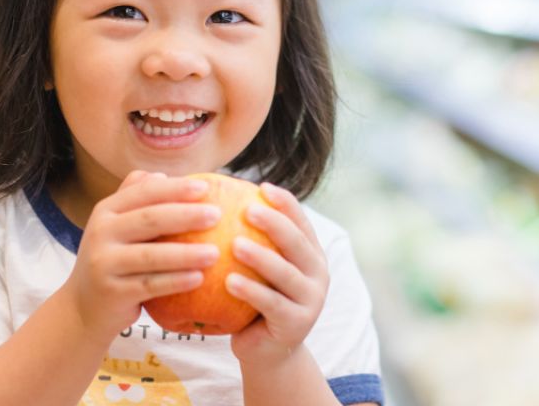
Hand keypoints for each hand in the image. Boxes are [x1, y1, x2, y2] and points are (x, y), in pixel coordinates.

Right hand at [61, 171, 221, 340]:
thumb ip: (135, 199)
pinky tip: (199, 278)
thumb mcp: (116, 226)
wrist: (82, 307)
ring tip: (215, 253)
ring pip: (151, 255)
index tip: (206, 189)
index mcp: (106, 210)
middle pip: (149, 219)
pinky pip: (150, 285)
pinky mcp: (112, 292)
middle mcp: (101, 233)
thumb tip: (162, 176)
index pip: (143, 192)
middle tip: (218, 215)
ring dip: (186, 253)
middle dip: (186, 215)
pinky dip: (176, 281)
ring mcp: (104, 263)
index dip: (175, 189)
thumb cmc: (113, 260)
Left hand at [226, 183, 328, 366]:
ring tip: (235, 244)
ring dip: (261, 257)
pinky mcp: (296, 323)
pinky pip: (271, 303)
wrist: (267, 350)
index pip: (302, 221)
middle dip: (274, 223)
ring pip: (285, 273)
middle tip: (248, 209)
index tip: (261, 187)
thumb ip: (254, 239)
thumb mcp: (261, 269)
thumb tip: (220, 198)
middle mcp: (318, 274)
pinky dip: (251, 291)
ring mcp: (311, 300)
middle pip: (297, 243)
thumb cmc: (256, 301)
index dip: (285, 203)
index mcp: (312, 254)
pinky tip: (228, 281)